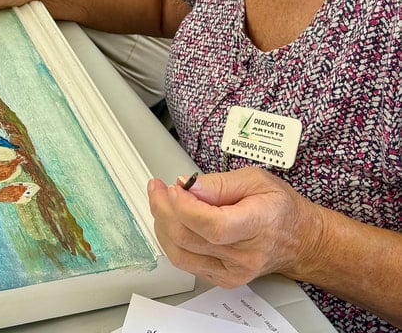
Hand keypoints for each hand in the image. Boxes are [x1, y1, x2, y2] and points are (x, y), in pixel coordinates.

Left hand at [147, 166, 322, 287]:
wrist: (299, 240)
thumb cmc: (280, 207)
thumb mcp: (255, 179)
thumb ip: (219, 183)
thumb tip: (188, 186)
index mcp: (256, 226)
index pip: (213, 226)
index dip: (185, 207)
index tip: (173, 188)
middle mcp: (243, 256)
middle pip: (189, 239)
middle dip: (163, 209)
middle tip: (157, 188)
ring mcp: (231, 272)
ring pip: (180, 254)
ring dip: (162, 225)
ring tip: (161, 201)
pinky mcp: (222, 278)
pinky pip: (185, 262)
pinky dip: (171, 239)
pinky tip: (172, 220)